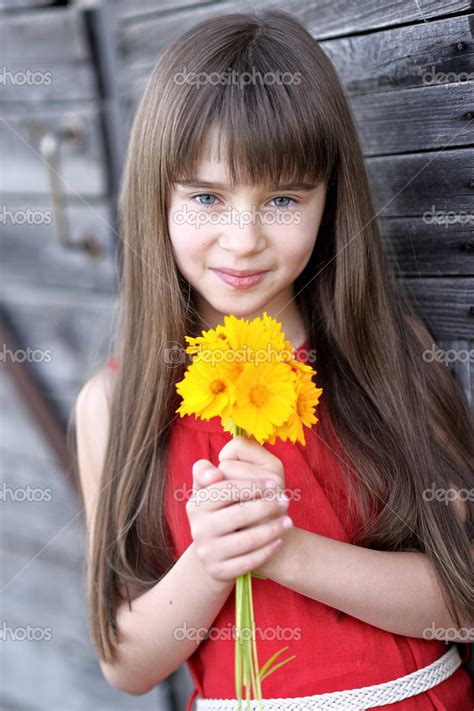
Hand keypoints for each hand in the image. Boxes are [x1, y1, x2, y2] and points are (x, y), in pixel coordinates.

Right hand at [187, 440, 291, 581]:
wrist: (219, 550)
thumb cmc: (225, 509)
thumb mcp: (219, 486)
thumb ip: (220, 466)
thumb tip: (216, 473)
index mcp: (197, 502)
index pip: (225, 488)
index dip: (252, 484)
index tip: (274, 482)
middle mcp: (197, 527)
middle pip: (238, 514)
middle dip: (266, 506)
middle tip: (287, 501)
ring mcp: (206, 551)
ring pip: (246, 539)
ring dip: (272, 528)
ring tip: (288, 521)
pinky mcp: (218, 571)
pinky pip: (248, 561)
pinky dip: (267, 550)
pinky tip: (279, 540)